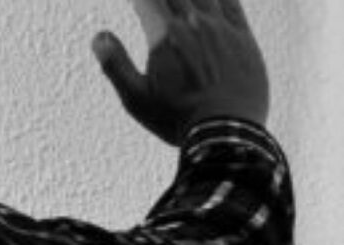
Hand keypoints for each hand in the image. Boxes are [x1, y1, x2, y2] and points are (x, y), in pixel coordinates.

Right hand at [94, 0, 269, 144]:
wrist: (225, 132)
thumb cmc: (177, 119)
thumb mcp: (135, 98)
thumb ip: (115, 64)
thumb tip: (99, 37)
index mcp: (165, 36)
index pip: (148, 2)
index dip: (140, 1)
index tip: (137, 5)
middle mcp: (194, 24)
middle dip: (161, 0)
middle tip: (155, 6)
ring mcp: (221, 28)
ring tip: (181, 4)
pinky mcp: (243, 38)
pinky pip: (232, 3)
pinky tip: (212, 0)